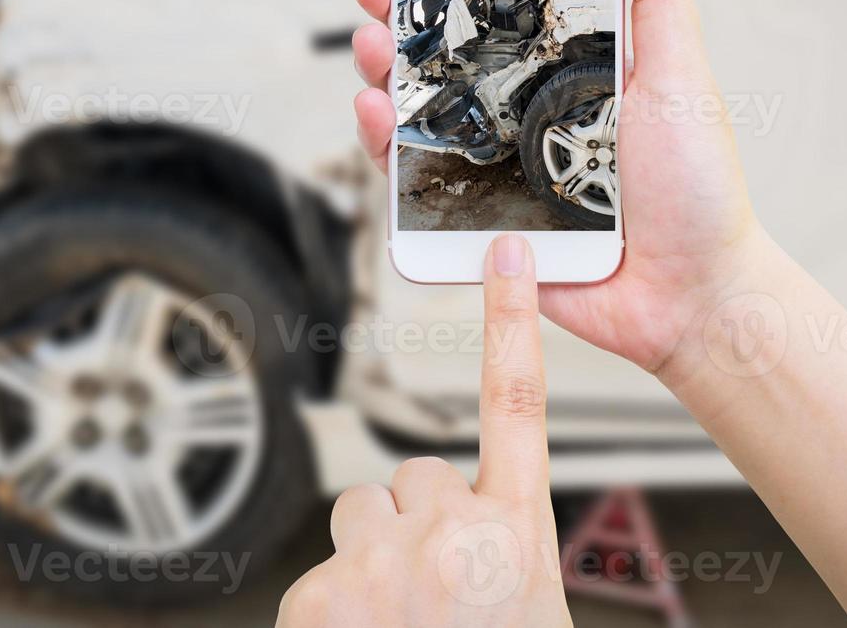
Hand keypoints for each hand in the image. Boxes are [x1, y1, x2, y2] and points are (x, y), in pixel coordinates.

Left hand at [276, 236, 570, 626]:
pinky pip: (318, 575)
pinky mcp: (318, 593)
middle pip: (414, 476)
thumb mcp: (528, 613)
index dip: (510, 324)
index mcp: (516, 540)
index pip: (519, 407)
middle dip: (415, 521)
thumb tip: (464, 529)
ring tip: (397, 623)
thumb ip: (498, 555)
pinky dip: (331, 611)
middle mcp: (452, 536)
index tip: (505, 256)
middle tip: (431, 595)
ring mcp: (381, 561)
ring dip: (371, 558)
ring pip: (360, 513)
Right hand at [352, 0, 775, 377]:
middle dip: (397, 2)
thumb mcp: (679, 76)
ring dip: (381, 62)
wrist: (688, 295)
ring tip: (372, 39)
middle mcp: (517, 103)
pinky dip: (381, 136)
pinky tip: (375, 109)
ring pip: (413, 99)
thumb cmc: (696, 191)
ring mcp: (488, 153)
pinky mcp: (468, 207)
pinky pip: (410, 168)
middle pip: (440, 43)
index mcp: (562, 64)